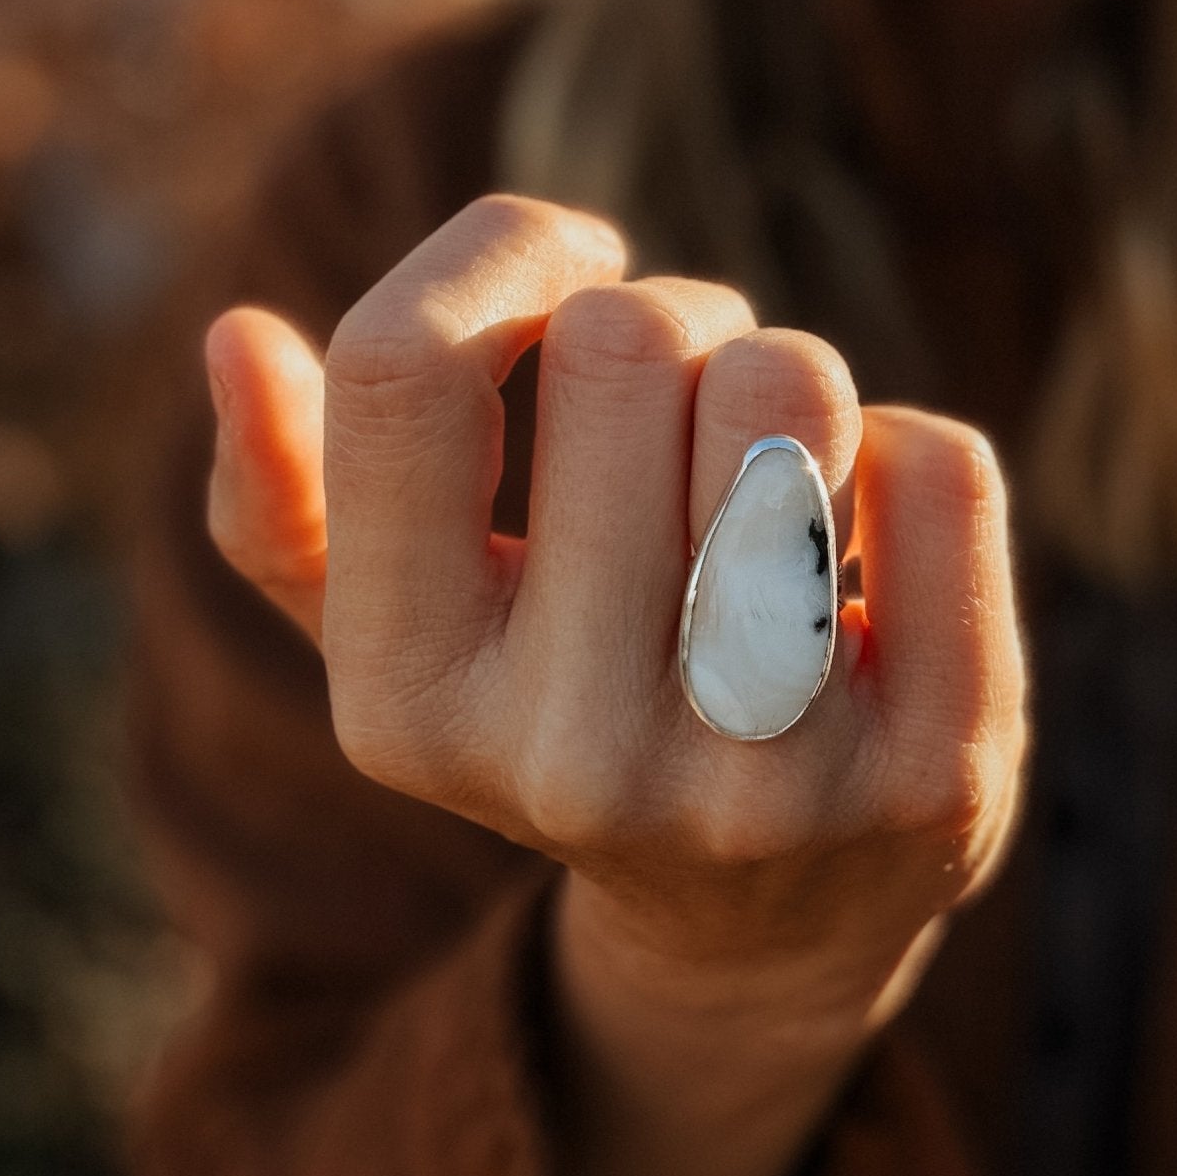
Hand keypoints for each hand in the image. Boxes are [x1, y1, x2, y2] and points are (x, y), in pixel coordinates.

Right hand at [205, 194, 1026, 1175]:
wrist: (764, 927)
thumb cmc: (571, 727)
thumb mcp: (412, 651)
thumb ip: (289, 510)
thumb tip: (236, 336)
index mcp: (409, 707)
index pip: (399, 370)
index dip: (496, 248)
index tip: (568, 254)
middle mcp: (577, 760)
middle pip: (625, 340)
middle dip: (672, 322)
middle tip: (692, 403)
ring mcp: (770, 778)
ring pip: (790, 387)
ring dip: (787, 380)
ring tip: (774, 472)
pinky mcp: (937, 770)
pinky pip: (940, 464)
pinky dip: (905, 457)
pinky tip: (873, 547)